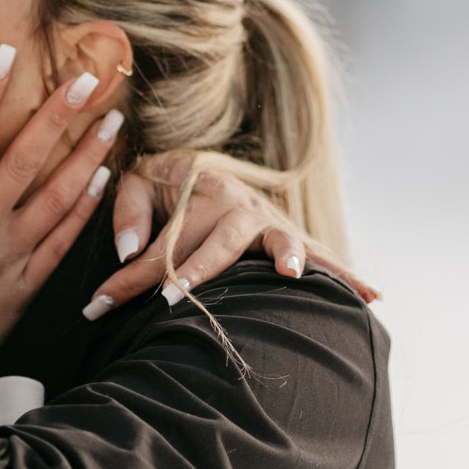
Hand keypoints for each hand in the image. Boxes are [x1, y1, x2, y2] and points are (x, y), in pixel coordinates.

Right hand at [0, 44, 125, 373]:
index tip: (3, 54)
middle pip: (25, 159)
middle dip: (57, 115)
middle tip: (86, 79)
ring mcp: (10, 256)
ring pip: (57, 198)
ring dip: (86, 157)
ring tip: (111, 123)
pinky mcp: (27, 285)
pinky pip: (62, 242)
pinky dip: (84, 211)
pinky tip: (103, 182)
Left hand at [85, 152, 380, 317]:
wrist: (204, 163)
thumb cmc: (166, 185)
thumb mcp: (136, 183)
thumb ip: (126, 213)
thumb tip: (128, 252)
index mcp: (200, 187)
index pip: (160, 240)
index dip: (126, 275)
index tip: (96, 306)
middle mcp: (239, 202)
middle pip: (216, 241)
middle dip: (195, 271)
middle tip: (172, 299)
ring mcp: (269, 220)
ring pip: (276, 240)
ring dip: (284, 256)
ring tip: (291, 275)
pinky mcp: (288, 238)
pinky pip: (320, 255)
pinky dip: (345, 274)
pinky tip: (372, 295)